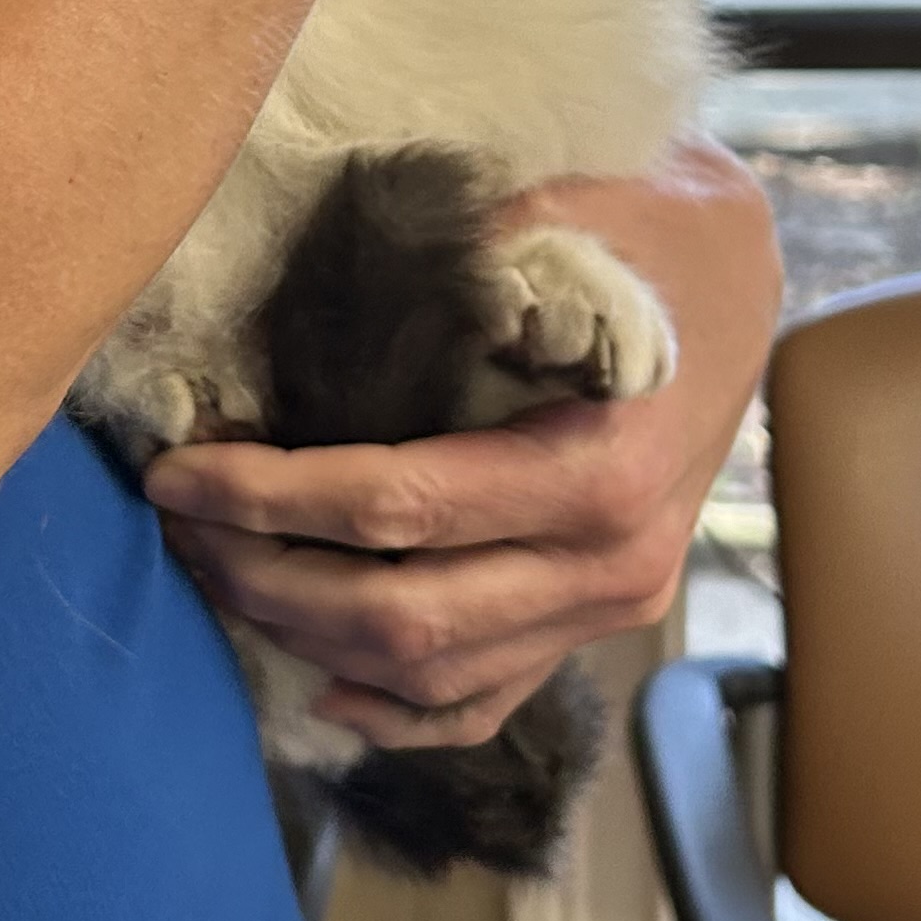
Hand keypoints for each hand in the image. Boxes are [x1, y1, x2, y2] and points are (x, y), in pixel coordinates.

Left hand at [144, 139, 780, 749]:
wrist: (747, 284)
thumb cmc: (653, 234)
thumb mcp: (576, 210)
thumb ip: (470, 246)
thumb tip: (351, 268)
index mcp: (598, 469)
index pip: (398, 507)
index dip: (271, 497)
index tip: (177, 468)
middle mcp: (607, 564)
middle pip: (398, 616)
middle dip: (263, 576)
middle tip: (173, 521)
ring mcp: (604, 611)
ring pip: (428, 674)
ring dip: (303, 634)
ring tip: (214, 568)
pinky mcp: (594, 627)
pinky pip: (484, 703)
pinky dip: (396, 710)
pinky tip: (320, 681)